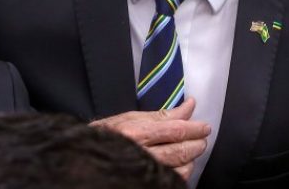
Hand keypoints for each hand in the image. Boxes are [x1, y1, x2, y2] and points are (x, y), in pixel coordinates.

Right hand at [91, 97, 210, 178]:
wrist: (84, 159)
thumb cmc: (105, 136)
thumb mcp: (129, 119)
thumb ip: (161, 115)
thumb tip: (189, 107)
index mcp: (135, 134)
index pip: (175, 130)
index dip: (194, 128)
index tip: (204, 126)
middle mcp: (140, 155)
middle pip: (180, 151)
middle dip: (196, 144)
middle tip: (202, 137)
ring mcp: (143, 173)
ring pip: (180, 170)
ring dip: (190, 160)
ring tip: (190, 151)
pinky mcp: (145, 183)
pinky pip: (172, 182)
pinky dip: (181, 174)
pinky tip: (180, 166)